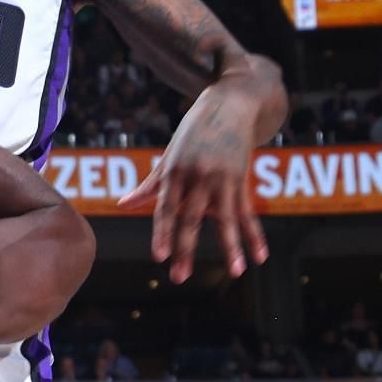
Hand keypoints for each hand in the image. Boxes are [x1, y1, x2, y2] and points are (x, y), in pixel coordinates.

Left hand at [119, 78, 271, 282]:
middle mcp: (196, 177)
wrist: (229, 105)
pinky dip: (254, 235)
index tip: (159, 256)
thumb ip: (150, 184)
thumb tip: (122, 204)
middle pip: (189, 219)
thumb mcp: (169, 156)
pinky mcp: (241, 179)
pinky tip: (259, 256)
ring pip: (225, 219)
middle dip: (184, 249)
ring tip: (235, 272)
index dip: (162, 233)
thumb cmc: (192, 132)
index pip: (164, 209)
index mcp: (174, 173)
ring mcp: (221, 179)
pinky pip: (248, 212)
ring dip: (230, 247)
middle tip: (179, 277)